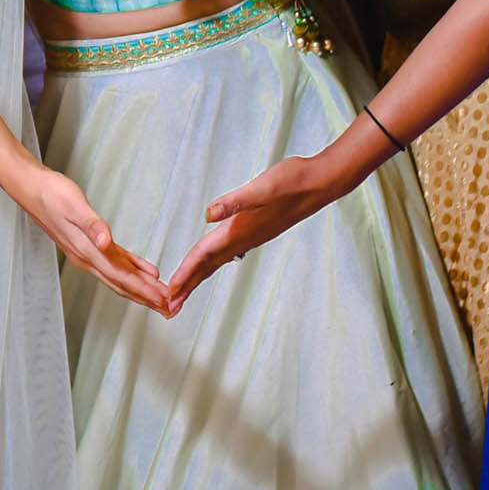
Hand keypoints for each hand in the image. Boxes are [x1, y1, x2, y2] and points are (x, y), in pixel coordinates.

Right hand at [19, 164, 171, 315]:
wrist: (31, 188)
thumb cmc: (52, 194)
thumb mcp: (74, 205)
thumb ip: (92, 226)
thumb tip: (106, 243)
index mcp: (87, 252)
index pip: (121, 277)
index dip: (144, 290)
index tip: (163, 300)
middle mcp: (87, 258)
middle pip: (123, 284)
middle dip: (147, 297)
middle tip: (171, 307)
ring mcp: (88, 253)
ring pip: (120, 276)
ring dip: (142, 287)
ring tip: (162, 296)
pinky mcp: (89, 244)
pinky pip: (116, 262)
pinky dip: (133, 268)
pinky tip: (146, 271)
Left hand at [165, 154, 332, 310]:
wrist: (319, 183)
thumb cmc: (292, 182)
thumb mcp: (262, 188)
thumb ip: (235, 202)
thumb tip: (209, 215)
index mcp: (240, 230)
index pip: (204, 255)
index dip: (185, 272)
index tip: (170, 294)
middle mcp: (244, 238)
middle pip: (208, 265)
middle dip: (188, 285)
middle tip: (169, 307)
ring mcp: (251, 236)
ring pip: (217, 260)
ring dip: (198, 275)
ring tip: (183, 289)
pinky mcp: (256, 229)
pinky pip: (226, 251)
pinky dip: (212, 260)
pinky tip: (210, 261)